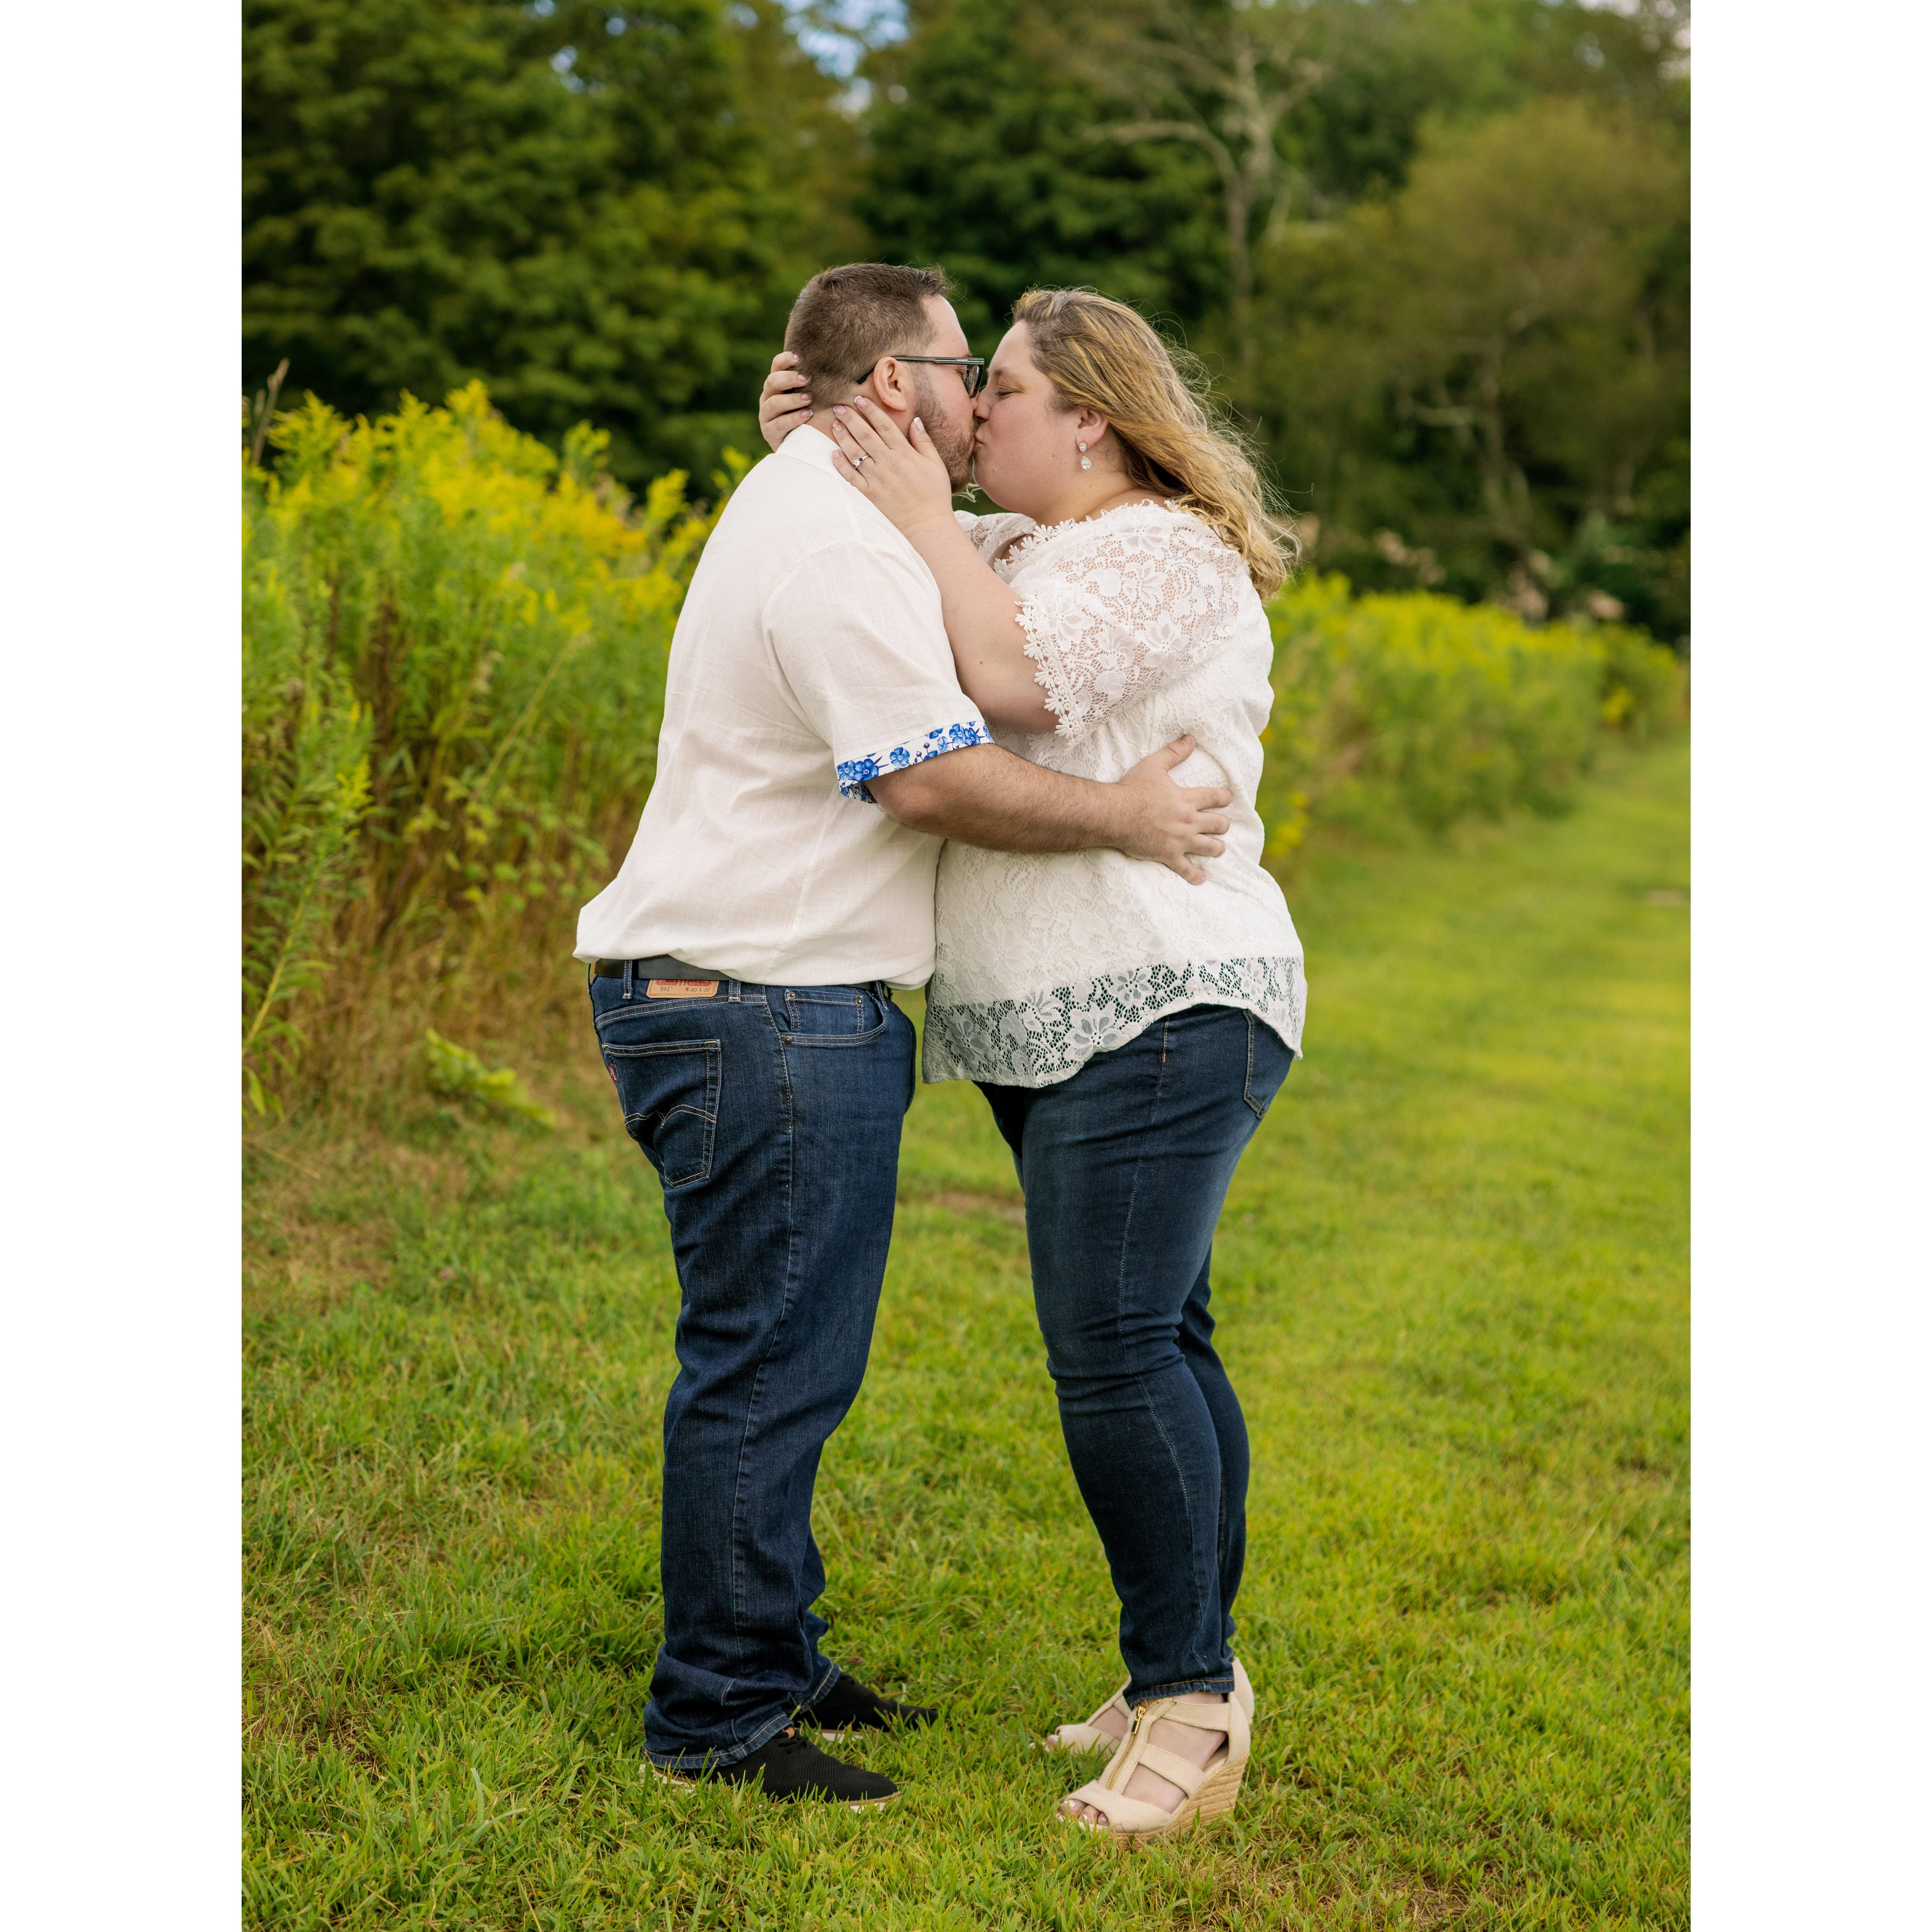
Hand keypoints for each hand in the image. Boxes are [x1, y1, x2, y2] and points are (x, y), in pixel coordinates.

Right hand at [759, 351, 811, 450]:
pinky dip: (794, 418)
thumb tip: (846, 370)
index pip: (776, 367)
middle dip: (788, 379)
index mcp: (777, 386)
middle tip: (805, 379)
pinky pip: (779, 423)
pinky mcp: (769, 432)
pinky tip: (807, 415)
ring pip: (774, 403)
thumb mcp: (813, 399)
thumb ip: (818, 384)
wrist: (801, 446)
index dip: (784, 360)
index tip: (798, 357)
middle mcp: (768, 398)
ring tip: (809, 399)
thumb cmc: (811, 417)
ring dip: (792, 399)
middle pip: (772, 382)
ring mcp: (766, 415)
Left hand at [828, 395, 955, 535]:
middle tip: (839, 407)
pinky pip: (851, 476)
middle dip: (851, 418)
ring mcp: (877, 478)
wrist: (927, 525)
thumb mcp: (935, 464)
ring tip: (834, 424)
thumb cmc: (935, 494)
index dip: (871, 410)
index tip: (859, 399)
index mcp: (904, 453)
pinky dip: (841, 464)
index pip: (884, 425)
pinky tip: (834, 453)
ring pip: (855, 452)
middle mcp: (888, 463)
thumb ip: (924, 441)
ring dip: (843, 436)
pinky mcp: (870, 494)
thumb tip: (916, 420)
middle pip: (865, 434)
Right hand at [1114, 737, 1231, 884]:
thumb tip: (1191, 739)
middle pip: (1218, 824)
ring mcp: (1180, 840)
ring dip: (1217, 848)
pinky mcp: (1168, 855)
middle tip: (1222, 825)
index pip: (1215, 797)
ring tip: (1218, 848)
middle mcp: (1189, 821)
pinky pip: (1186, 869)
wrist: (1114, 814)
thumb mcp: (1153, 765)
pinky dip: (1195, 875)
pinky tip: (1201, 878)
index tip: (1227, 798)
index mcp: (1187, 799)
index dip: (1224, 797)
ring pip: (1210, 847)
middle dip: (1223, 825)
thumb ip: (1173, 753)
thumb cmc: (1132, 789)